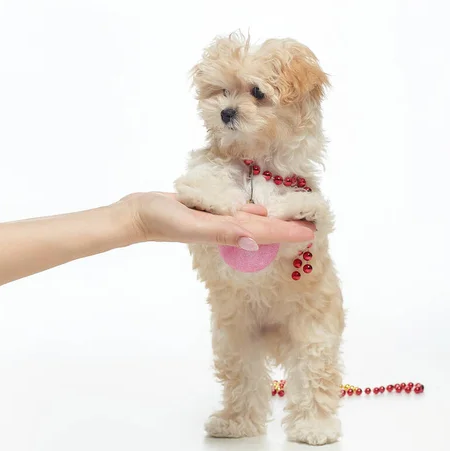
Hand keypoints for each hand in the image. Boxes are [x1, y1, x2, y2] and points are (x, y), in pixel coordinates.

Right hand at [119, 192, 314, 249]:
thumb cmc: (162, 219)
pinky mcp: (208, 210)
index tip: (311, 233)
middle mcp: (225, 228)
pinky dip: (252, 212)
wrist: (138, 213)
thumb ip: (223, 232)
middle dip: (286, 228)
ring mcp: (216, 220)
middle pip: (263, 229)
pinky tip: (261, 210)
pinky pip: (237, 212)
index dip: (288, 233)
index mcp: (225, 233)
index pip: (264, 234)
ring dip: (273, 222)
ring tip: (293, 218)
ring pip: (252, 222)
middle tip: (310, 226)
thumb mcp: (193, 224)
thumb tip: (254, 241)